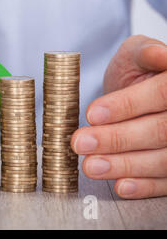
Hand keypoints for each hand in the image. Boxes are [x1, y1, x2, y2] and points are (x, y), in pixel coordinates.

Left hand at [71, 35, 166, 198]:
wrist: (141, 90)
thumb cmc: (139, 71)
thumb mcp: (137, 53)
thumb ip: (144, 53)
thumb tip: (157, 54)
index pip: (161, 94)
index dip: (126, 105)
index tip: (92, 113)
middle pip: (159, 130)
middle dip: (116, 139)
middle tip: (81, 142)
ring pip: (162, 159)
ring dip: (124, 165)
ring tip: (91, 165)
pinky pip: (165, 182)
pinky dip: (143, 186)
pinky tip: (121, 185)